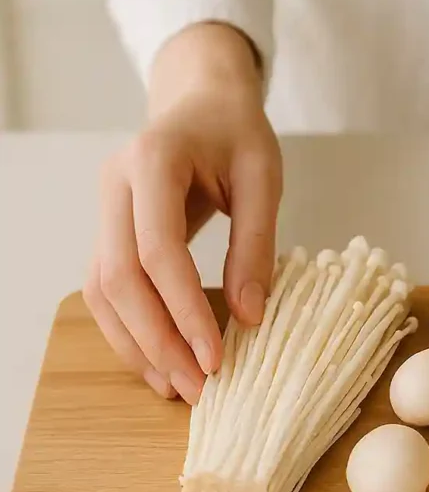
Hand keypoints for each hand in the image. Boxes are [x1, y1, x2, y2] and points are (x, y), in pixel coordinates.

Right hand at [84, 23, 281, 404]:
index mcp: (152, 162)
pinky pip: (107, 289)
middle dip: (157, 340)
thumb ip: (256, 244)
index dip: (184, 309)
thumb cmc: (237, 134)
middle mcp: (115, 187)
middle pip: (118, 278)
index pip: (157, 250)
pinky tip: (161, 363)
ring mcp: (105, 210)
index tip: (216, 358)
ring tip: (180, 388)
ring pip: (102, 291)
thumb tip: (251, 317)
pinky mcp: (110, 230)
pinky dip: (130, 330)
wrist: (203, 102)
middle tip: (200, 388)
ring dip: (137, 345)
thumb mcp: (263, 177)